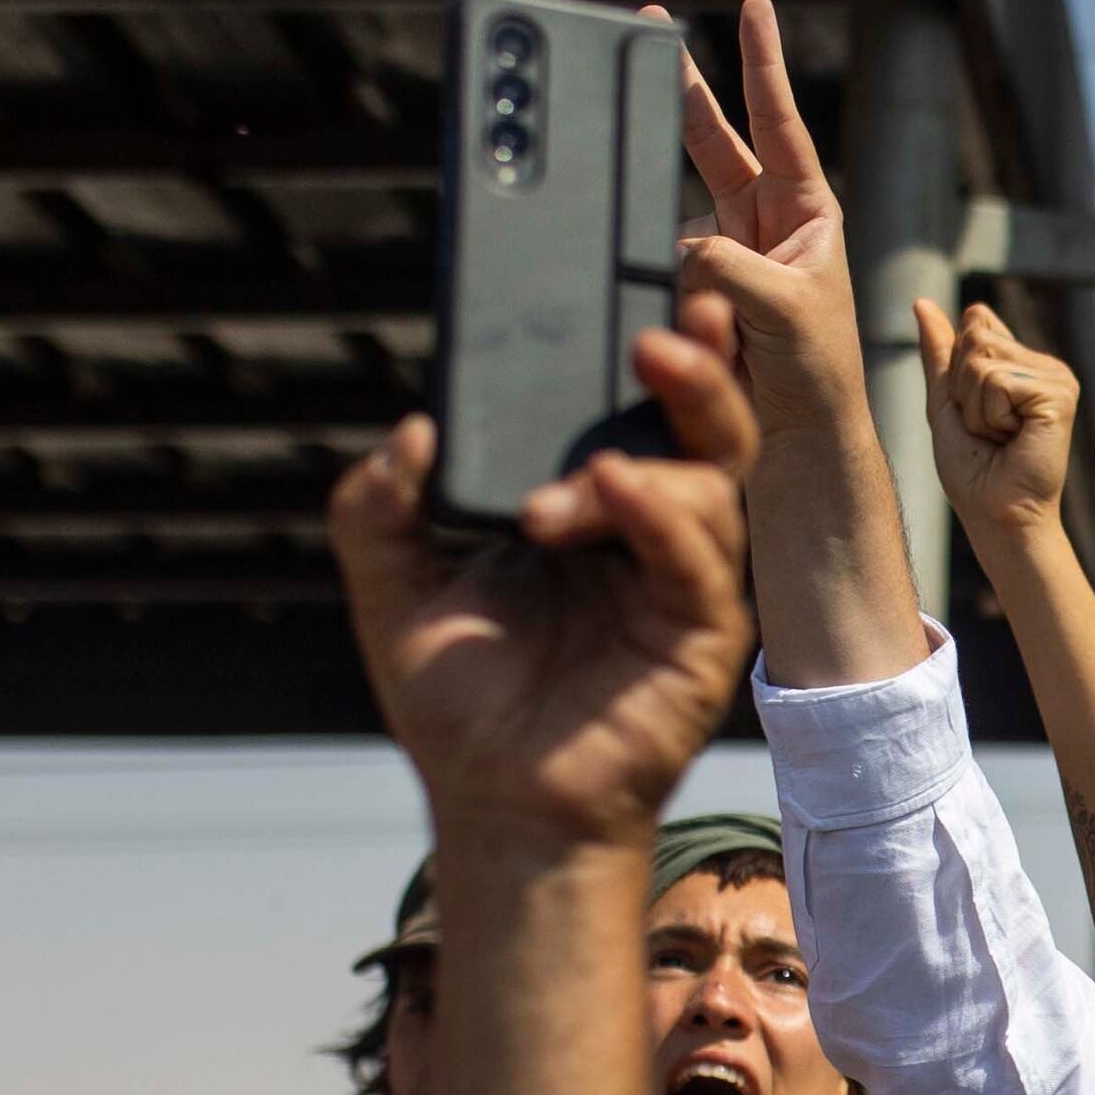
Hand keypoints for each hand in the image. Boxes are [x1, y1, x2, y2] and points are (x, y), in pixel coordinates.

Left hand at [328, 317, 754, 849]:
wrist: (494, 806)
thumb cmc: (462, 704)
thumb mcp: (392, 585)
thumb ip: (379, 506)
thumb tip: (407, 430)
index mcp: (595, 508)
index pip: (640, 411)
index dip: (659, 351)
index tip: (647, 288)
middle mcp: (652, 534)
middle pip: (705, 426)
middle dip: (698, 367)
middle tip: (658, 328)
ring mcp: (684, 583)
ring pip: (715, 479)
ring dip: (671, 434)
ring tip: (618, 421)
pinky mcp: (701, 635)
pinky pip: (698, 557)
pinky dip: (663, 512)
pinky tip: (616, 485)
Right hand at [667, 0, 867, 461]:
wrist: (800, 434)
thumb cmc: (818, 369)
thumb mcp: (784, 304)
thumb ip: (727, 262)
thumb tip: (675, 245)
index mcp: (806, 210)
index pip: (778, 120)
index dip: (762, 64)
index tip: (755, 8)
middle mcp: (767, 221)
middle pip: (715, 137)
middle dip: (684, 86)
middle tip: (652, 23)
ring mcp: (729, 252)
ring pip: (678, 203)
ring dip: (666, 215)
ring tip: (696, 269)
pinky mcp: (698, 287)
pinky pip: (663, 260)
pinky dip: (659, 271)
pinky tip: (679, 306)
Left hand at [915, 299, 1079, 539]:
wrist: (996, 515)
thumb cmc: (972, 470)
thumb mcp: (946, 401)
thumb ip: (938, 353)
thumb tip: (922, 303)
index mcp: (1023, 362)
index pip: (975, 323)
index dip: (958, 371)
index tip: (976, 412)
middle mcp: (1044, 365)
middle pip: (975, 338)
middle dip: (965, 389)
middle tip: (988, 430)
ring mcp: (1056, 378)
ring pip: (983, 360)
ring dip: (976, 407)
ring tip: (1000, 437)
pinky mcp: (1059, 395)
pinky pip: (997, 381)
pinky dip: (991, 416)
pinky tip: (1014, 439)